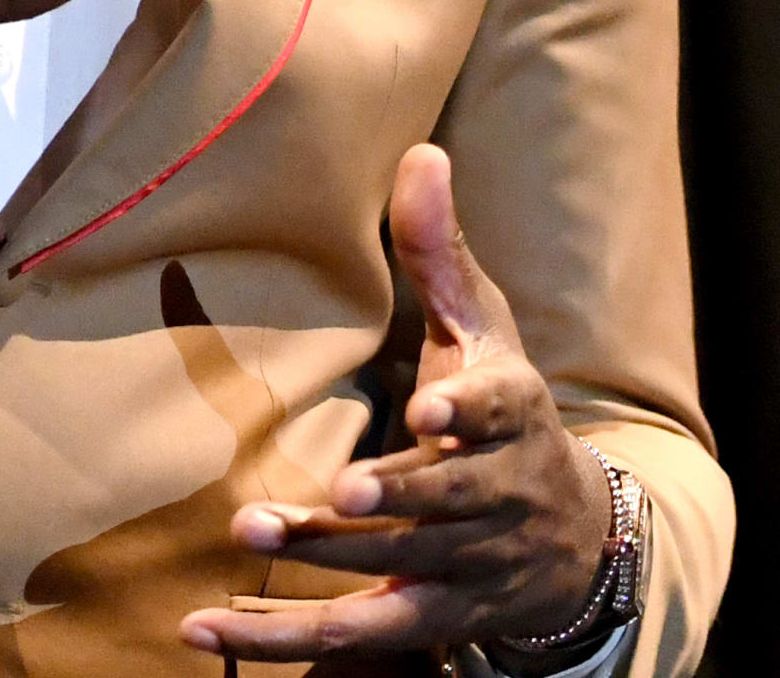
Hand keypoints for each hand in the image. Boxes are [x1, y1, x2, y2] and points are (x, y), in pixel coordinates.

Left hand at [178, 146, 612, 667]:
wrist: (574, 534)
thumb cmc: (504, 407)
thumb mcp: (485, 327)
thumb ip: (441, 249)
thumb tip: (419, 150)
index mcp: (511, 415)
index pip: (496, 417)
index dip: (465, 418)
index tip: (430, 413)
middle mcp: (494, 497)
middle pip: (442, 505)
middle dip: (391, 500)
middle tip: (332, 492)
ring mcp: (464, 567)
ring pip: (397, 574)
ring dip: (325, 564)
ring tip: (252, 536)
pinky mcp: (430, 618)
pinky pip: (355, 635)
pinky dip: (278, 639)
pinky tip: (205, 628)